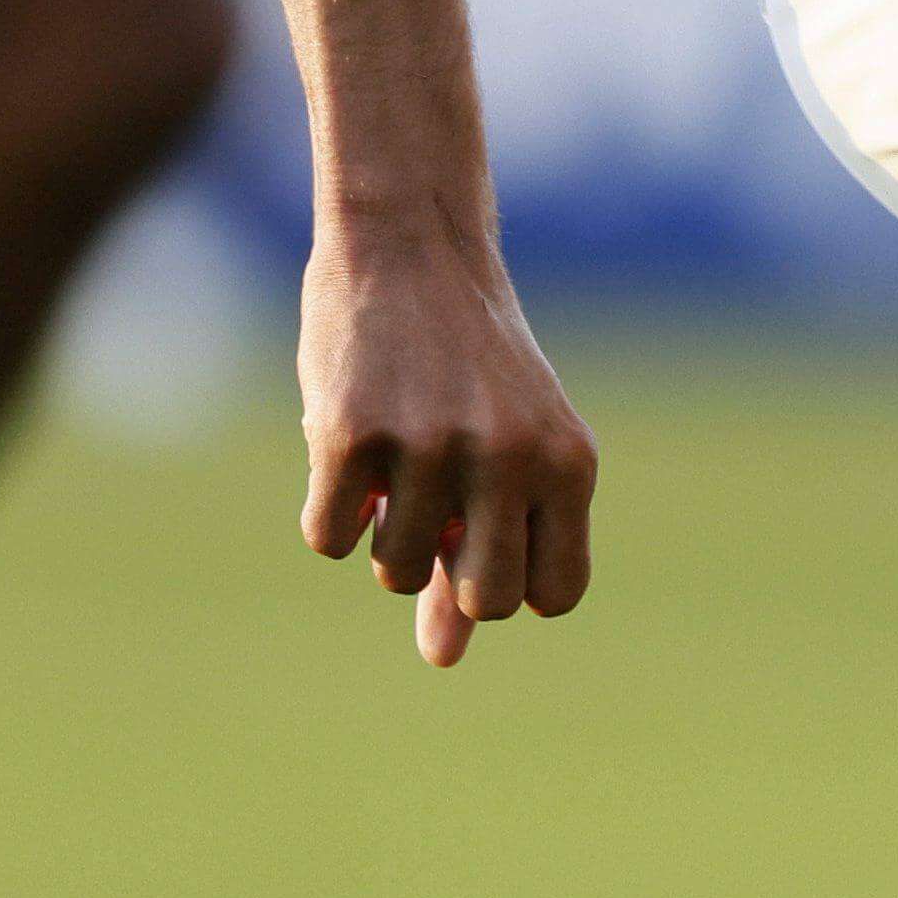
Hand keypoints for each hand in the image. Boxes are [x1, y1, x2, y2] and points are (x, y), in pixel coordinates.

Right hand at [297, 232, 596, 669]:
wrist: (411, 241)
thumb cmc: (464, 358)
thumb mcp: (503, 446)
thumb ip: (481, 549)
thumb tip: (443, 657)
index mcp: (568, 460)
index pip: (555, 595)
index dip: (511, 583)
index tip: (484, 540)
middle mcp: (510, 456)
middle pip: (489, 600)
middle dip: (448, 574)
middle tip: (433, 513)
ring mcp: (431, 445)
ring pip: (392, 572)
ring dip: (380, 533)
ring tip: (391, 460)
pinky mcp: (351, 434)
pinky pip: (329, 537)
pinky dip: (330, 510)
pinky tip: (347, 446)